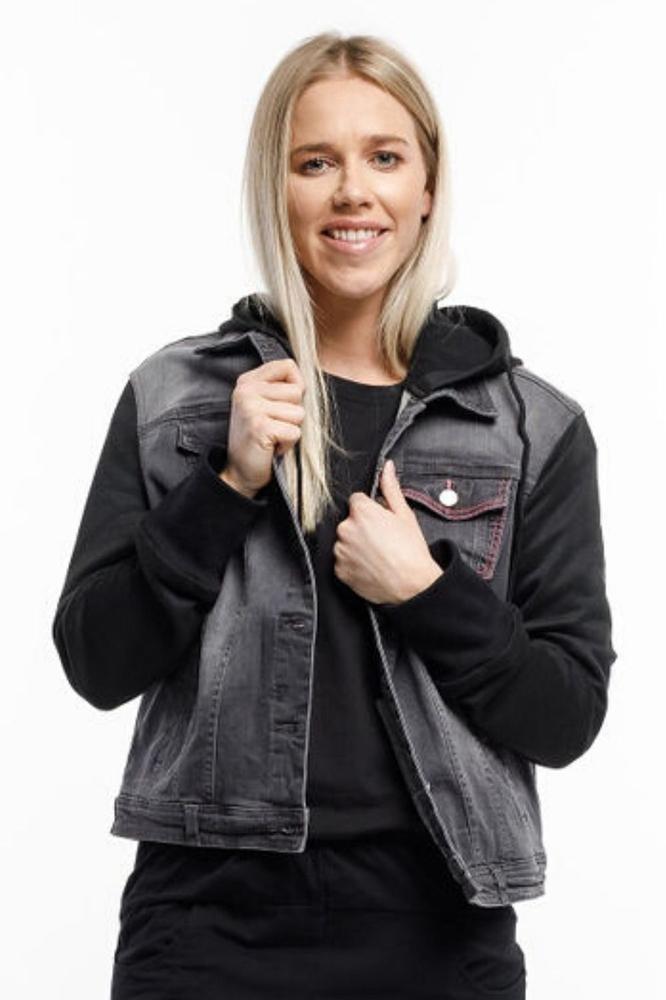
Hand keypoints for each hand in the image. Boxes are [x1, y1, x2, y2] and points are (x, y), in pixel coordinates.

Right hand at [222, 358, 305, 494]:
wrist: (240, 472)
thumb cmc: (258, 439)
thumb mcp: (264, 405)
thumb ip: (280, 388)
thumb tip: (306, 381)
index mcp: (248, 381)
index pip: (288, 366)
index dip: (296, 386)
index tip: (283, 405)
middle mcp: (246, 390)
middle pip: (298, 391)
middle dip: (292, 414)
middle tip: (273, 426)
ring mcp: (251, 408)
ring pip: (299, 413)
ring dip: (290, 430)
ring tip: (272, 437)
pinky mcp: (260, 426)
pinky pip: (294, 432)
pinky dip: (288, 444)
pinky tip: (272, 447)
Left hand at [333, 459, 443, 604]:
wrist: (412, 586)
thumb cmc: (411, 551)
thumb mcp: (404, 515)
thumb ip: (391, 488)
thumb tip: (387, 467)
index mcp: (361, 512)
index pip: (357, 501)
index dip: (371, 510)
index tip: (381, 522)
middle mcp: (345, 529)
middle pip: (349, 521)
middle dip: (362, 527)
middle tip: (382, 540)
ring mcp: (340, 551)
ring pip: (344, 541)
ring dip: (355, 545)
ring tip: (377, 555)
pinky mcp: (339, 570)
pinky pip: (342, 561)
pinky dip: (353, 563)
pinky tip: (370, 566)